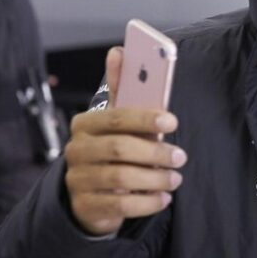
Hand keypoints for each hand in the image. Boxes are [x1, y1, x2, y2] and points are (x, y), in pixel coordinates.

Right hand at [64, 47, 186, 235]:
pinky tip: (163, 197)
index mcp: (85, 124)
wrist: (91, 194)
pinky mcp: (86, 206)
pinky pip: (121, 206)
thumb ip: (121, 89)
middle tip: (180, 157)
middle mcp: (76, 150)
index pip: (116, 117)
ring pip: (121, 178)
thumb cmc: (113, 149)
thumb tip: (118, 51)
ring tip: (174, 179)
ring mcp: (78, 180)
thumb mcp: (118, 121)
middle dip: (156, 152)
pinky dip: (148, 202)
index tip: (172, 121)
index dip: (145, 118)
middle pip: (119, 148)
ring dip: (155, 178)